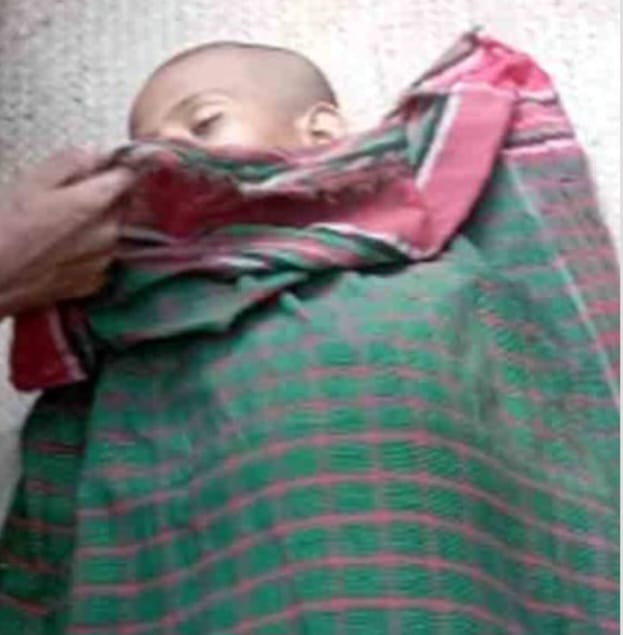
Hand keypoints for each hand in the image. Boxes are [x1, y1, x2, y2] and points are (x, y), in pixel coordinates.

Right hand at [0, 148, 134, 317]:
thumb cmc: (3, 228)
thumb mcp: (31, 182)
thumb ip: (71, 163)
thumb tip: (98, 155)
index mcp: (95, 204)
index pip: (129, 177)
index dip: (123, 167)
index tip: (114, 163)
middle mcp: (109, 233)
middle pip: (123, 204)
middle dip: (107, 195)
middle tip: (72, 194)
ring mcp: (104, 260)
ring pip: (113, 231)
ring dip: (98, 223)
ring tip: (60, 225)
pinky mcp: (94, 282)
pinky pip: (102, 256)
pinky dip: (90, 249)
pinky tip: (62, 249)